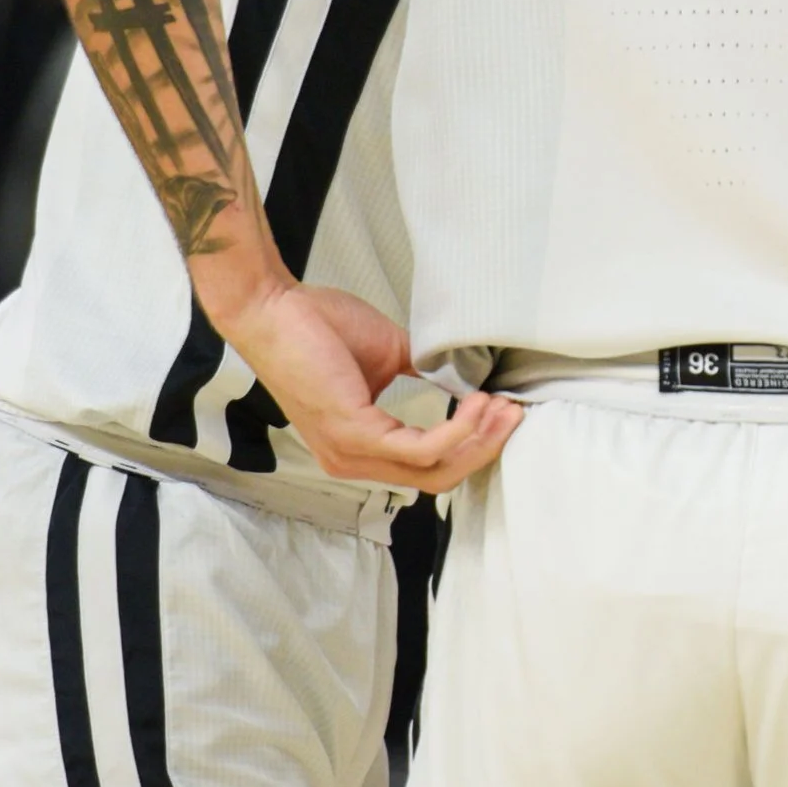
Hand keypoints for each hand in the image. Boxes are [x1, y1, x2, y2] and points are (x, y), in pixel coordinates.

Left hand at [205, 278, 522, 492]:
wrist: (272, 307)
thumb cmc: (314, 326)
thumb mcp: (386, 354)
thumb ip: (424, 373)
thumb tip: (467, 374)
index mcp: (359, 447)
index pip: (427, 466)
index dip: (471, 445)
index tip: (504, 413)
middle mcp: (353, 461)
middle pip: (439, 478)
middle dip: (485, 448)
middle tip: (515, 415)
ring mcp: (352, 453)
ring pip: (435, 469)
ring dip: (478, 439)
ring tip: (503, 407)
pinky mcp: (353, 435)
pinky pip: (421, 448)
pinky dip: (457, 428)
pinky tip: (475, 401)